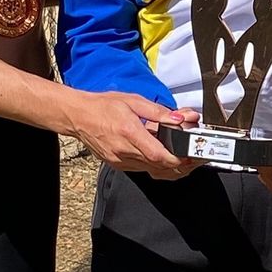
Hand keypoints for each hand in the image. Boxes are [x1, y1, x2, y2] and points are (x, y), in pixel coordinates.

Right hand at [66, 91, 200, 178]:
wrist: (78, 116)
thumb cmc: (103, 106)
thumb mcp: (134, 101)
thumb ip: (159, 112)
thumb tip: (179, 119)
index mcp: (130, 133)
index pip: (158, 155)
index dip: (177, 158)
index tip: (190, 155)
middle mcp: (124, 151)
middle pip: (158, 166)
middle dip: (179, 163)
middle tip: (193, 157)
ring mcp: (120, 161)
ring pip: (151, 170)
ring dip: (168, 165)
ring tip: (181, 156)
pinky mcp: (118, 164)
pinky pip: (141, 169)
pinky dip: (155, 165)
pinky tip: (162, 155)